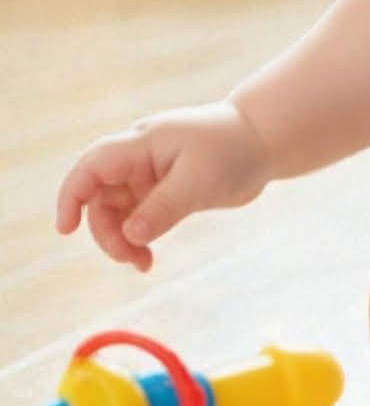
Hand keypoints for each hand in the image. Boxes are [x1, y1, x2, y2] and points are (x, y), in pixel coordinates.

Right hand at [56, 102, 275, 271]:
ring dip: (121, 239)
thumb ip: (164, 207)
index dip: (71, 195)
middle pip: (99, 197)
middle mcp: (139, 158)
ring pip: (116, 211)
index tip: (66, 230)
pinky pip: (137, 217)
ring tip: (143, 264)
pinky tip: (147, 258)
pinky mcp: (162, 191)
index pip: (92, 166)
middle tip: (131, 258)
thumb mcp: (201, 180)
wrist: (265, 141)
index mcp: (143, 143)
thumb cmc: (234, 150)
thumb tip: (130, 235)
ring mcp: (149, 175)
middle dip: (106, 231)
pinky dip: (138, 238)